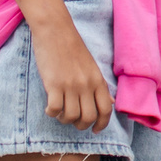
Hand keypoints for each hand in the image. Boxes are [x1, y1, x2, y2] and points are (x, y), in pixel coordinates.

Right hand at [33, 16, 113, 131]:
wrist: (56, 30)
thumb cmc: (72, 48)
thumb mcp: (92, 67)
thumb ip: (100, 86)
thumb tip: (111, 103)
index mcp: (98, 80)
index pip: (106, 109)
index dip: (102, 124)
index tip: (94, 130)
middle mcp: (87, 84)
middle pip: (89, 117)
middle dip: (81, 125)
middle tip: (72, 120)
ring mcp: (71, 85)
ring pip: (71, 116)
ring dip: (64, 119)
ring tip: (60, 112)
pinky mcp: (54, 84)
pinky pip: (54, 109)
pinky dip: (51, 113)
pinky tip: (49, 107)